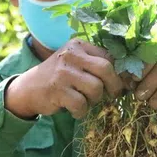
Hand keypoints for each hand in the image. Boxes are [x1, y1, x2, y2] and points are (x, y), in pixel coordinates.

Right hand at [6, 38, 124, 118]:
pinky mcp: (56, 89)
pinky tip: (75, 109)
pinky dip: (81, 111)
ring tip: (85, 101)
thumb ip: (96, 65)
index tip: (121, 84)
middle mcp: (71, 54)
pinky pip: (81, 104)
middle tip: (113, 95)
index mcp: (78, 45)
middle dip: (114, 85)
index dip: (119, 72)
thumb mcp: (76, 63)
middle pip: (106, 69)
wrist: (28, 88)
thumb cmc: (59, 77)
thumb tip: (129, 78)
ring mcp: (63, 72)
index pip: (108, 56)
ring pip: (95, 88)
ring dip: (94, 100)